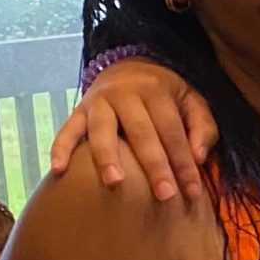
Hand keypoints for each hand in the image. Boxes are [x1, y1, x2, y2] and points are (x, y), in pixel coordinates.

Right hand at [49, 61, 218, 201]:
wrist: (127, 65)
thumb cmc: (165, 94)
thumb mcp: (192, 100)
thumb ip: (202, 127)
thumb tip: (198, 157)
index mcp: (156, 91)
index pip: (173, 131)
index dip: (184, 162)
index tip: (193, 191)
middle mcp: (125, 94)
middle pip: (141, 132)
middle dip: (154, 165)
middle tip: (165, 195)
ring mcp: (98, 102)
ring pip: (102, 130)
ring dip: (107, 156)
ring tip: (115, 182)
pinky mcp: (78, 111)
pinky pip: (67, 129)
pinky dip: (60, 148)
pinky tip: (58, 170)